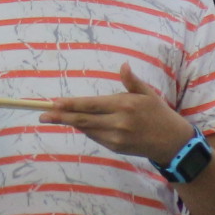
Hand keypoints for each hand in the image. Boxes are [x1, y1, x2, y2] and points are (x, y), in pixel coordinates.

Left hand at [38, 67, 194, 165]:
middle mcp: (118, 123)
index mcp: (124, 105)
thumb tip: (123, 66)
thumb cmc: (158, 113)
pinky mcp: (116, 148)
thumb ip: (132, 82)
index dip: (71, 105)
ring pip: (87, 129)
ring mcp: (116, 138)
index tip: (55, 103)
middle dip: (61, 118)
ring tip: (55, 116)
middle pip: (83, 120)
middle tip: (42, 116)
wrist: (171, 142)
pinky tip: (79, 123)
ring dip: (72, 122)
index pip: (92, 105)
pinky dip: (87, 129)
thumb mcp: (147, 94)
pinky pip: (96, 137)